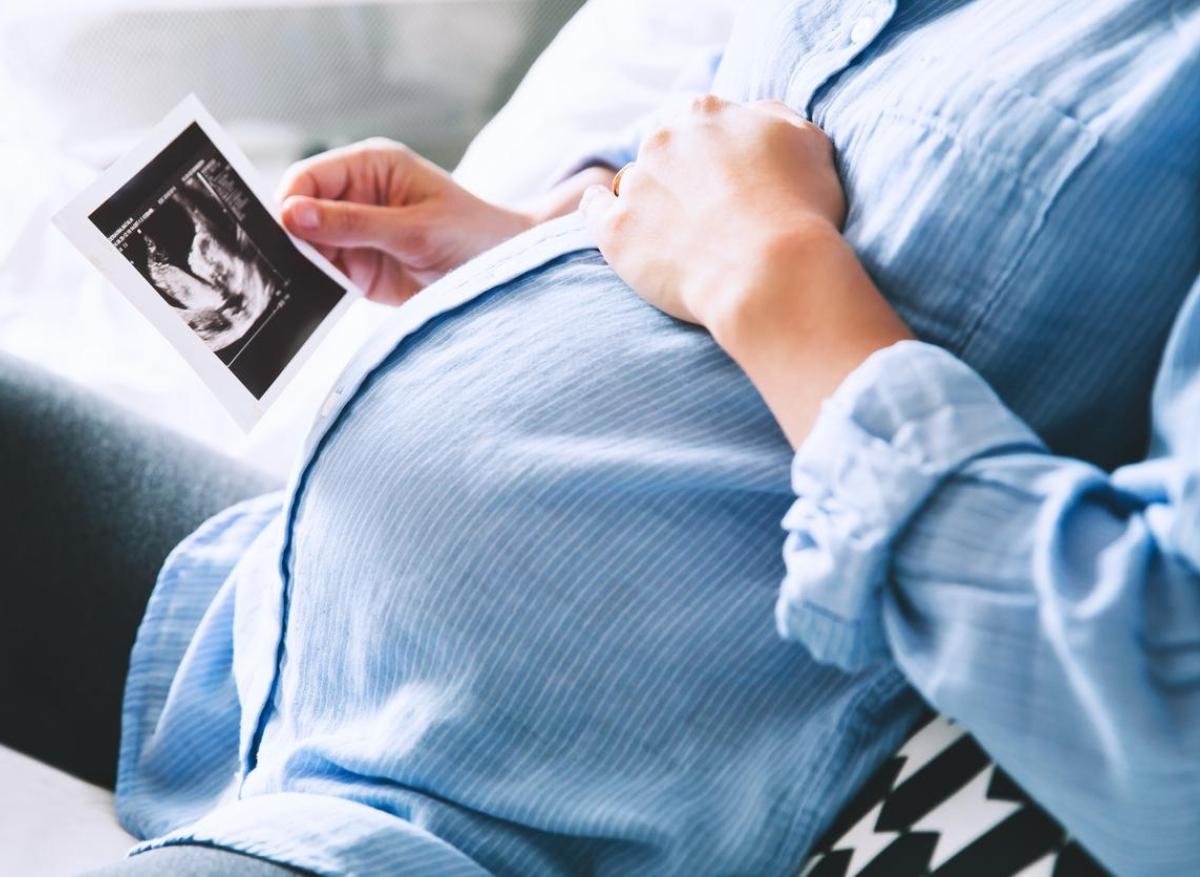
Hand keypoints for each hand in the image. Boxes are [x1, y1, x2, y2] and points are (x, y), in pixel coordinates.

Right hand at [277, 139, 533, 304]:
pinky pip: (325, 276)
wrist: (506, 276)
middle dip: (291, 238)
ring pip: (307, 247)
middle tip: (285, 266)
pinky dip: (317, 287)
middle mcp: (357, 195)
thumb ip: (354, 223)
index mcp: (371, 166)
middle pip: (300, 212)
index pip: (308, 177)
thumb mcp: (415, 229)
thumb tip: (292, 214)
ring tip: (303, 286)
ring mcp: (356, 233)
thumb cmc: (474, 236)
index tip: (285, 234)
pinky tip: (315, 299)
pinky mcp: (361, 268)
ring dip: (303, 266)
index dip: (290, 203)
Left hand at [579, 96, 846, 328]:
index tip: (722, 174)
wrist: (770, 275)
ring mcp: (635, 184)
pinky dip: (599, 210)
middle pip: (662, 148)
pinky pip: (594, 209)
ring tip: (676, 234)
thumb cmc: (800, 211)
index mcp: (705, 112)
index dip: (710, 148)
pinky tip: (611, 218)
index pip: (695, 118)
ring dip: (649, 199)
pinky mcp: (615, 230)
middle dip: (679, 172)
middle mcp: (662, 139)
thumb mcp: (808, 143)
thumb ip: (773, 118)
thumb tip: (751, 114)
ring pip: (633, 182)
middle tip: (704, 210)